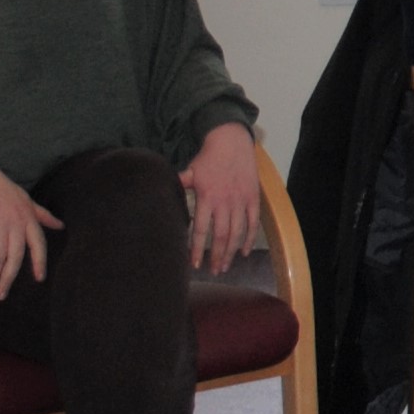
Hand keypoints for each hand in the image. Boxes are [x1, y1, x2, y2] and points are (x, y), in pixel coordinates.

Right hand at [0, 147, 58, 300]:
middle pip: (15, 256)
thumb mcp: (25, 198)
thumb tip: (60, 226)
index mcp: (28, 216)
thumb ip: (41, 215)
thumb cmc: (0, 186)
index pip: (38, 244)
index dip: (39, 262)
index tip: (39, 279)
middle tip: (2, 295)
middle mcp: (15, 221)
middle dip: (9, 278)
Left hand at [180, 122, 262, 273]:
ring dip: (231, 252)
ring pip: (237, 233)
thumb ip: (178, 185)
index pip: (201, 230)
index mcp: (207, 198)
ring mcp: (241, 201)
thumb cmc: (209, 158)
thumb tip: (160, 191)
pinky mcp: (253, 198)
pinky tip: (243, 251)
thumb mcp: (190, 171)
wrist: (232, 142)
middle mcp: (225, 202)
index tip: (195, 265)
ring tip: (225, 266)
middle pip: (221, 236)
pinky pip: (252, 222)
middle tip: (213, 271)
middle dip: (217, 256)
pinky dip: (249, 238)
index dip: (198, 249)